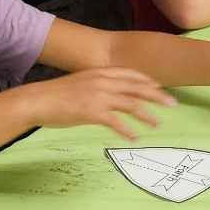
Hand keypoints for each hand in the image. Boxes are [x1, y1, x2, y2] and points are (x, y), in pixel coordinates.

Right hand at [28, 67, 175, 140]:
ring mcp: (98, 96)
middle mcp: (102, 81)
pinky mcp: (92, 112)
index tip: (159, 88)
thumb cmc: (55, 95)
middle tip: (173, 104)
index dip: (147, 81)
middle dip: (157, 96)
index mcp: (99, 72)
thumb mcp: (80, 82)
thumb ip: (96, 85)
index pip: (130, 74)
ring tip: (157, 123)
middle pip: (137, 88)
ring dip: (147, 115)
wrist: (37, 101)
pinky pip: (116, 122)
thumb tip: (109, 94)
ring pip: (131, 105)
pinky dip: (127, 130)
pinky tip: (134, 137)